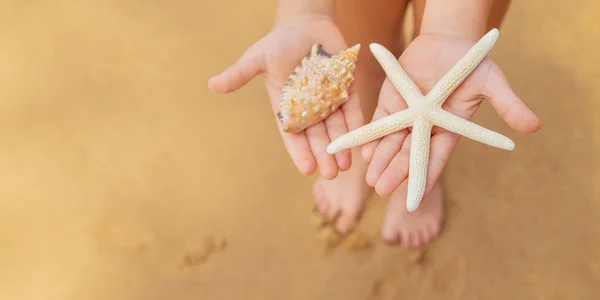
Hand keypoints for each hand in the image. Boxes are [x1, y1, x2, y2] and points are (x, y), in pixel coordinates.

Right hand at [208, 14, 363, 178]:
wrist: (306, 24)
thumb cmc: (279, 41)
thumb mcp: (258, 58)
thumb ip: (239, 74)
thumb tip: (212, 85)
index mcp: (287, 107)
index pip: (293, 135)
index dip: (300, 152)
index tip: (307, 169)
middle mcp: (308, 108)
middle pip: (317, 136)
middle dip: (324, 155)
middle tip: (330, 174)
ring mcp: (329, 100)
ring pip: (336, 128)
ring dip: (341, 147)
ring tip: (345, 166)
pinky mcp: (346, 90)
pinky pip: (352, 110)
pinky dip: (356, 125)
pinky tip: (360, 141)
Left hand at [362, 32, 540, 196]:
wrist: (447, 41)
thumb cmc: (472, 62)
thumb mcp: (493, 82)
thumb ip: (508, 104)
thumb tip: (535, 126)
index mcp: (448, 130)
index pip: (434, 160)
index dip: (425, 178)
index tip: (413, 199)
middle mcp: (425, 129)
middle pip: (409, 155)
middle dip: (396, 172)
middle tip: (382, 190)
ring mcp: (406, 117)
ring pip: (391, 143)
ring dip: (381, 161)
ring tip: (370, 179)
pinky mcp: (390, 103)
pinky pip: (379, 124)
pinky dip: (371, 137)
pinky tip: (364, 152)